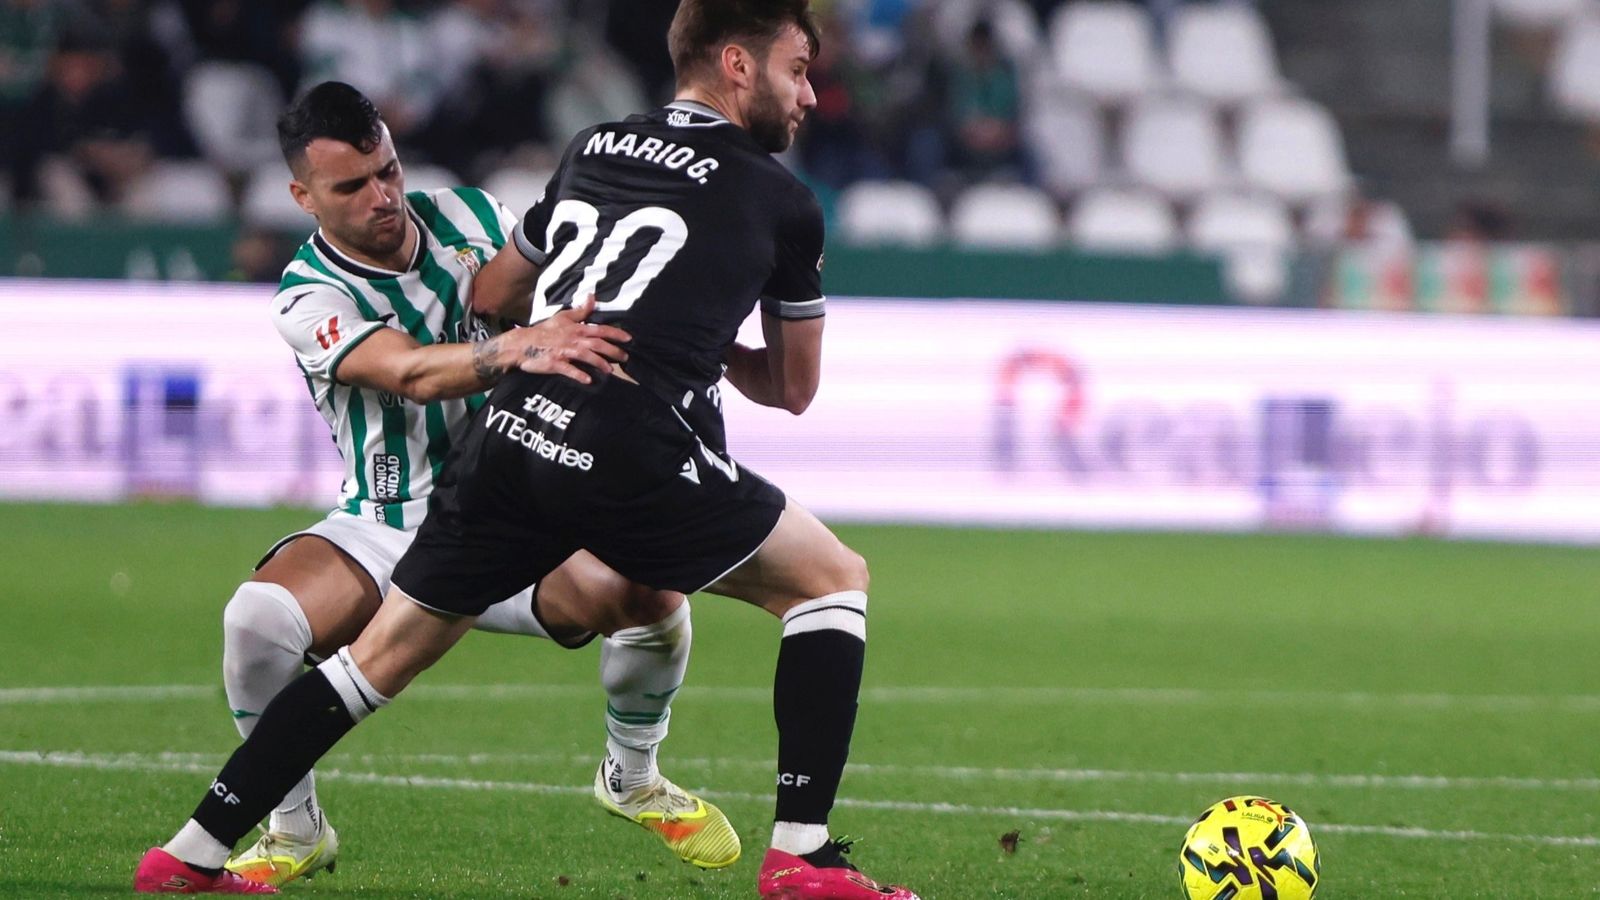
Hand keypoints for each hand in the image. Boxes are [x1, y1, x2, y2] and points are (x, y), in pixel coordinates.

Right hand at [509, 296, 631, 382]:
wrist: (522, 343)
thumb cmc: (544, 331)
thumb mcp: (563, 317)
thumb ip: (580, 310)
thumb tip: (592, 297)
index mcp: (576, 328)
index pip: (600, 330)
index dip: (616, 334)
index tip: (629, 339)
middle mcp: (573, 339)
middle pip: (597, 344)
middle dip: (613, 351)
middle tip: (625, 358)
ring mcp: (564, 352)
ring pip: (586, 356)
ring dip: (600, 363)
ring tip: (610, 370)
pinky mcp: (555, 363)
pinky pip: (569, 369)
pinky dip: (579, 374)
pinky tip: (589, 380)